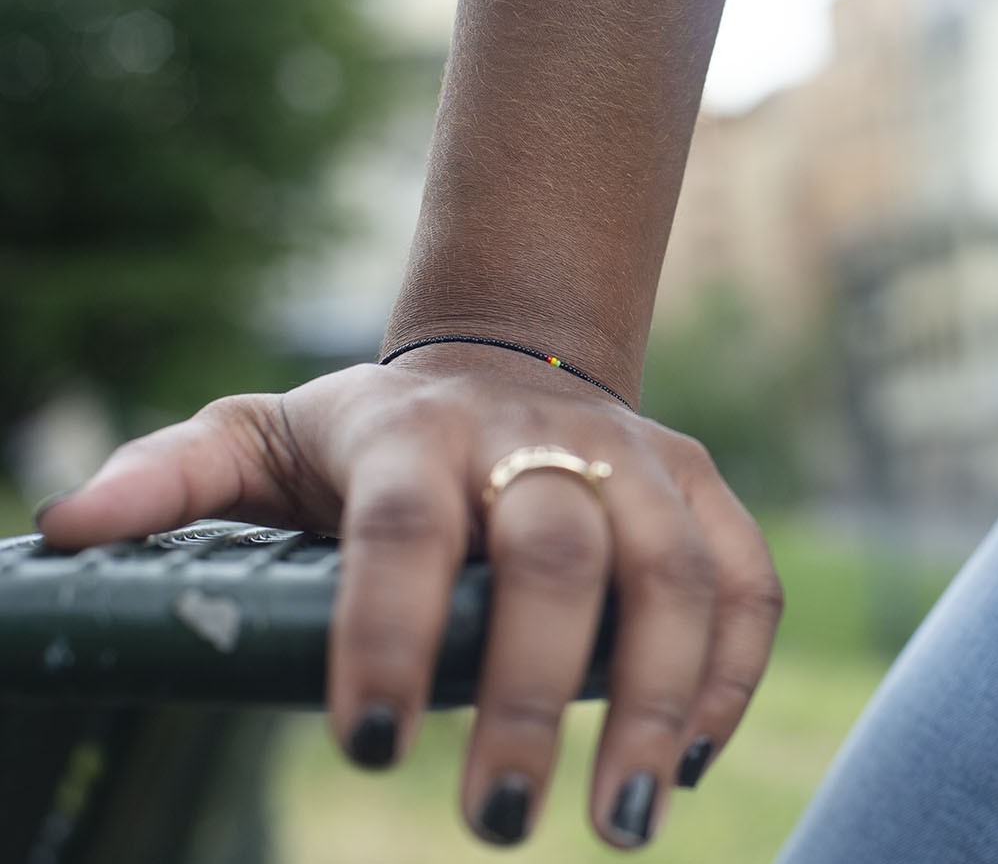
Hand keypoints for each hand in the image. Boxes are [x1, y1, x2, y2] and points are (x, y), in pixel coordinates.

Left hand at [34, 343, 782, 849]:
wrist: (511, 361)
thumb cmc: (378, 434)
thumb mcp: (265, 434)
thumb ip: (173, 475)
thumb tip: (61, 527)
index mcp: (415, 435)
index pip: (400, 530)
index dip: (389, 634)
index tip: (373, 750)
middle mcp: (539, 439)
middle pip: (559, 560)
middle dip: (535, 699)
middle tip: (502, 822)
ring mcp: (637, 456)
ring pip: (676, 574)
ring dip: (663, 699)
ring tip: (622, 821)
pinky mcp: (701, 486)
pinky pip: (747, 578)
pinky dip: (735, 669)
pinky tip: (690, 754)